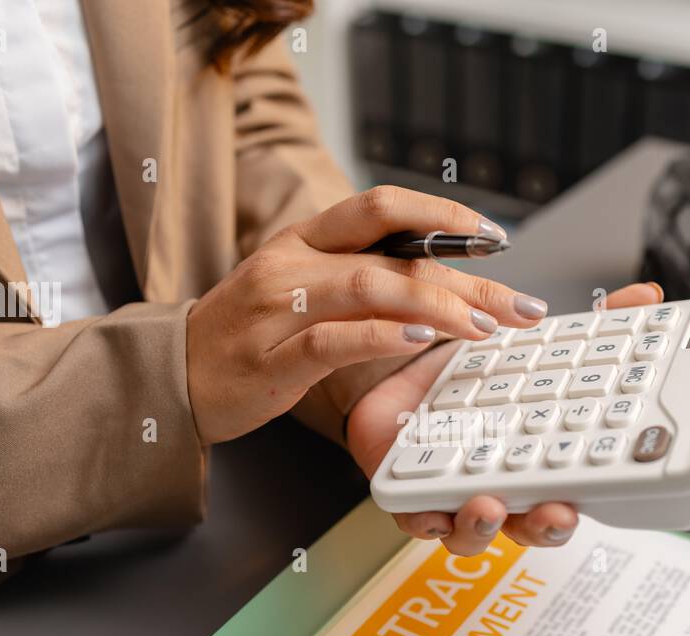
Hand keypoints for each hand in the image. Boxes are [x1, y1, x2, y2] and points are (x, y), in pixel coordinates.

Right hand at [185, 186, 548, 444]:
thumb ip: (357, 277)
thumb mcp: (300, 290)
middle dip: (466, 276)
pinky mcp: (270, 359)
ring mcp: (279, 309)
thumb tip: (437, 280)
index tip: (495, 236)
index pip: (381, 205)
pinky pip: (334, 339)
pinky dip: (384, 338)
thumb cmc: (248, 337)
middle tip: (519, 303)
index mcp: (304, 240)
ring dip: (437, 306)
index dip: (443, 214)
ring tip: (484, 326)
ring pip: (371, 288)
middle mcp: (293, 263)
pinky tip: (423, 342)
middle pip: (394, 254)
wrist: (170, 377)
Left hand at [347, 282, 665, 555]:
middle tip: (557, 510)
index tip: (615, 485)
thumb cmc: (469, 365)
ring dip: (483, 527)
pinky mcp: (407, 489)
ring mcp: (453, 493)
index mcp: (538, 458)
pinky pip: (417, 517)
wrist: (398, 354)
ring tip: (488, 505)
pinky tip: (431, 507)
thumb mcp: (535, 334)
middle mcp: (500, 484)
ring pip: (473, 534)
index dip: (595, 492)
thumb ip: (595, 322)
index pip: (574, 490)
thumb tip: (646, 297)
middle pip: (531, 526)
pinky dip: (426, 515)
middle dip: (546, 525)